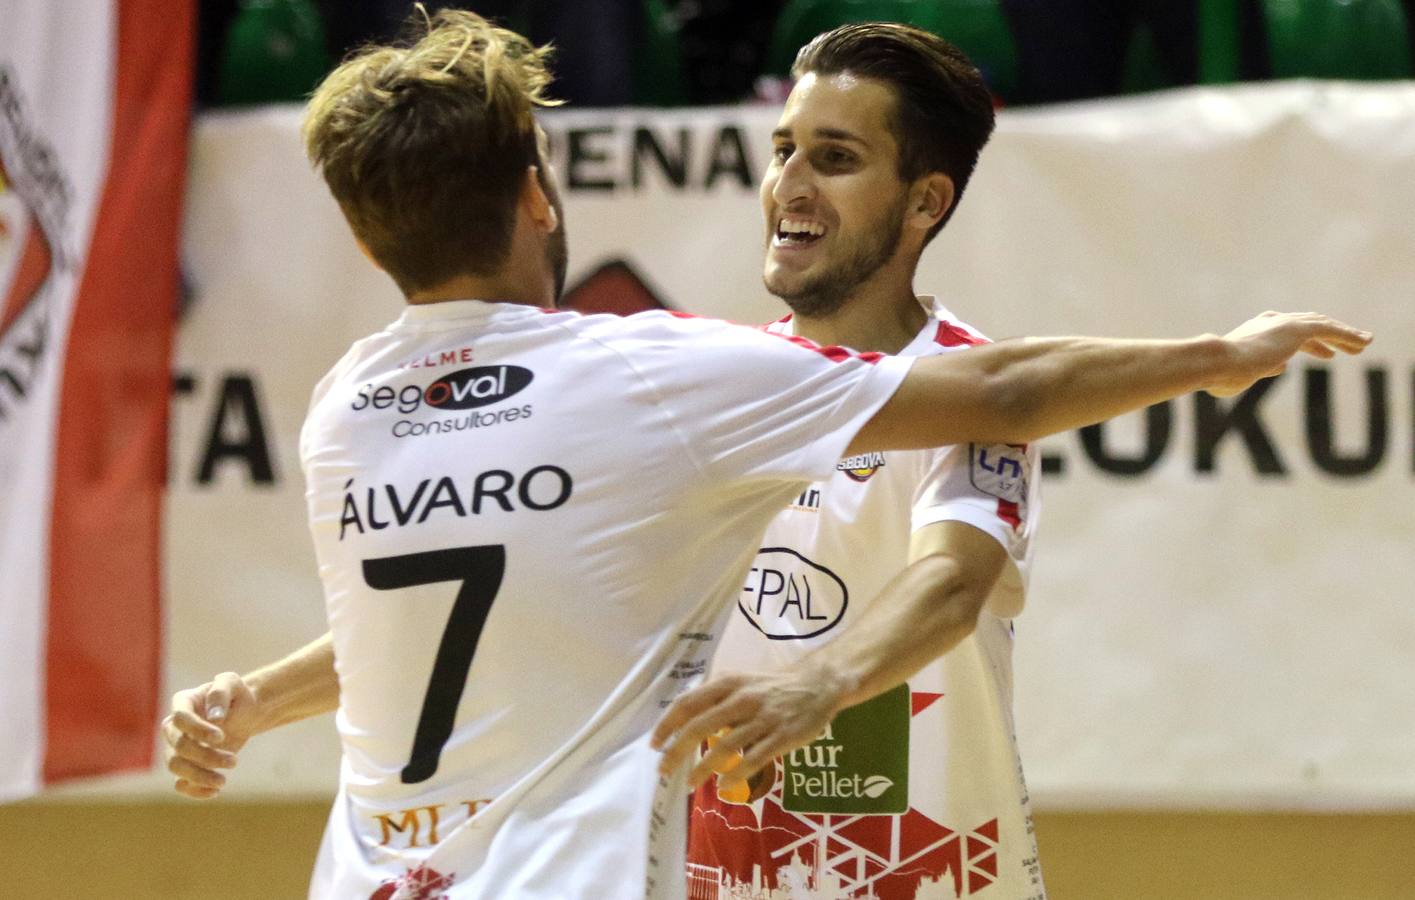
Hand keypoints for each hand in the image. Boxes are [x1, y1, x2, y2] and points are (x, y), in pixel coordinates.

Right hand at [161, 672, 260, 798]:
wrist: (244, 713)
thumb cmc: (237, 695)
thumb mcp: (232, 683)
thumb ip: (221, 693)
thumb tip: (214, 717)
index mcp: (182, 703)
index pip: (180, 719)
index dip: (198, 730)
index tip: (222, 736)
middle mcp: (173, 726)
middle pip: (179, 746)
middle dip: (206, 756)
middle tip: (234, 761)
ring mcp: (177, 747)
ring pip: (175, 767)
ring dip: (199, 776)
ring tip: (223, 781)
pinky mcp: (186, 764)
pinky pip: (180, 783)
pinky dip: (194, 790)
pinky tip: (214, 792)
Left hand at [651, 663, 846, 790]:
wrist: (817, 686)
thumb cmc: (772, 687)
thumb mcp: (740, 683)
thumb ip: (715, 700)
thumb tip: (683, 724)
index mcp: (728, 684)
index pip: (688, 703)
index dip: (667, 725)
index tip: (654, 744)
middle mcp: (742, 699)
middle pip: (699, 726)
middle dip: (676, 751)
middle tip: (664, 770)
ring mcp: (763, 719)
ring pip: (724, 747)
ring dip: (702, 769)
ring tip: (689, 784)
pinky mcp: (782, 737)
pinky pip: (753, 760)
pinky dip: (735, 776)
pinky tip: (723, 787)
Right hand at [1210, 311, 1371, 396]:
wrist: (1217, 362)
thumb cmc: (1221, 372)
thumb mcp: (1244, 373)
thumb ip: (1265, 366)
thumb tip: (1282, 367)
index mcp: (1256, 330)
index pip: (1289, 333)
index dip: (1310, 343)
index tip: (1325, 352)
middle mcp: (1272, 322)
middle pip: (1309, 325)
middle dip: (1329, 336)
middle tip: (1345, 348)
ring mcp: (1285, 323)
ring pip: (1323, 325)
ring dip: (1345, 334)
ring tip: (1364, 344)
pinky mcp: (1298, 328)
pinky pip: (1330, 329)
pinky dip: (1349, 334)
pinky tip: (1364, 342)